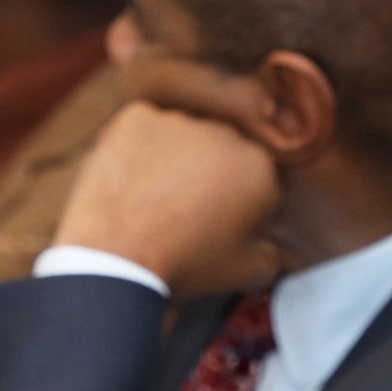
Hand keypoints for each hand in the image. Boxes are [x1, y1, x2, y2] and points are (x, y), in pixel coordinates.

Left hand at [54, 101, 280, 296]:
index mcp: (259, 167)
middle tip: (185, 213)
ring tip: (154, 199)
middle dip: (211, 175)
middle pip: (221, 151)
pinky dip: (139, 149)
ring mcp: (178, 121)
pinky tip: (132, 181)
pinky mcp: (137, 117)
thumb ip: (273, 253)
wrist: (118, 258)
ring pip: (183, 136)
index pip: (256, 178)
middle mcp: (224, 133)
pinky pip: (144, 129)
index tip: (219, 226)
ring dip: (176, 158)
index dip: (239, 205)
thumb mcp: (248, 273)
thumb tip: (273, 246)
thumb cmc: (185, 266)